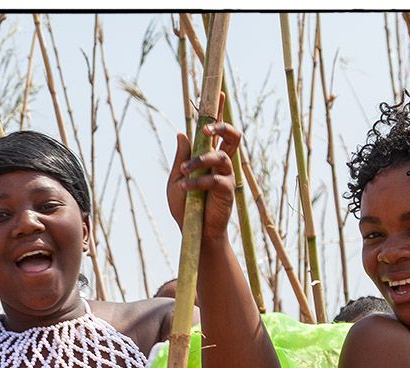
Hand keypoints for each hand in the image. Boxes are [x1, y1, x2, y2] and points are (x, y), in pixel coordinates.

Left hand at [166, 119, 239, 239]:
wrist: (192, 233)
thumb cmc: (184, 207)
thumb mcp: (176, 179)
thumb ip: (181, 157)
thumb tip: (182, 132)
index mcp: (208, 158)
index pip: (215, 131)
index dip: (218, 112)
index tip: (219, 92)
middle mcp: (221, 164)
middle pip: (233, 136)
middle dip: (222, 127)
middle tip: (207, 130)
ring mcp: (226, 176)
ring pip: (221, 156)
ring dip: (200, 160)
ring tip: (185, 172)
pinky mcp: (227, 191)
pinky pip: (215, 179)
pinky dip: (198, 181)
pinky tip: (186, 187)